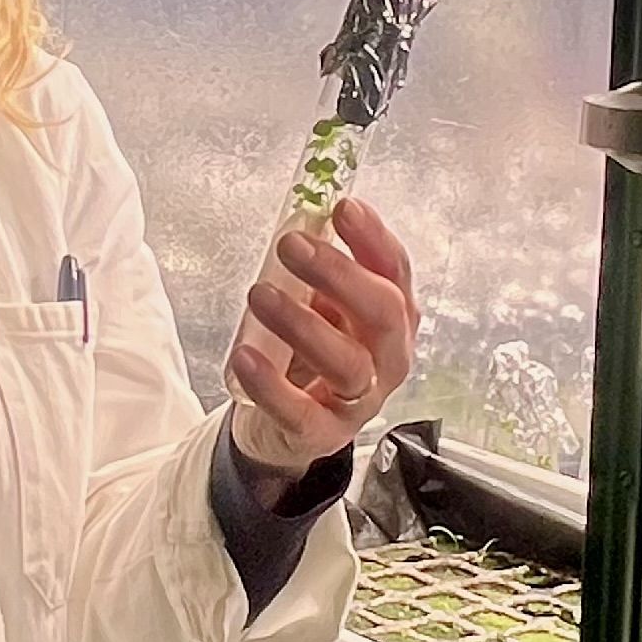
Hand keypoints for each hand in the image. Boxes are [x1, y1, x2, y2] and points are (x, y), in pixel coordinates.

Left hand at [227, 196, 418, 485]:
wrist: (286, 426)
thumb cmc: (309, 355)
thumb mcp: (319, 307)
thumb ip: (317, 273)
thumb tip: (301, 221)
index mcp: (392, 319)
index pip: (395, 272)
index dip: (373, 239)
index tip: (343, 207)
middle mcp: (387, 359)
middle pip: (382, 313)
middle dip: (339, 274)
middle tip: (291, 246)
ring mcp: (360, 400)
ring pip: (348, 363)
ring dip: (303, 324)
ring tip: (260, 295)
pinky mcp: (323, 433)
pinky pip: (302, 411)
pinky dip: (272, 384)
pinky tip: (245, 356)